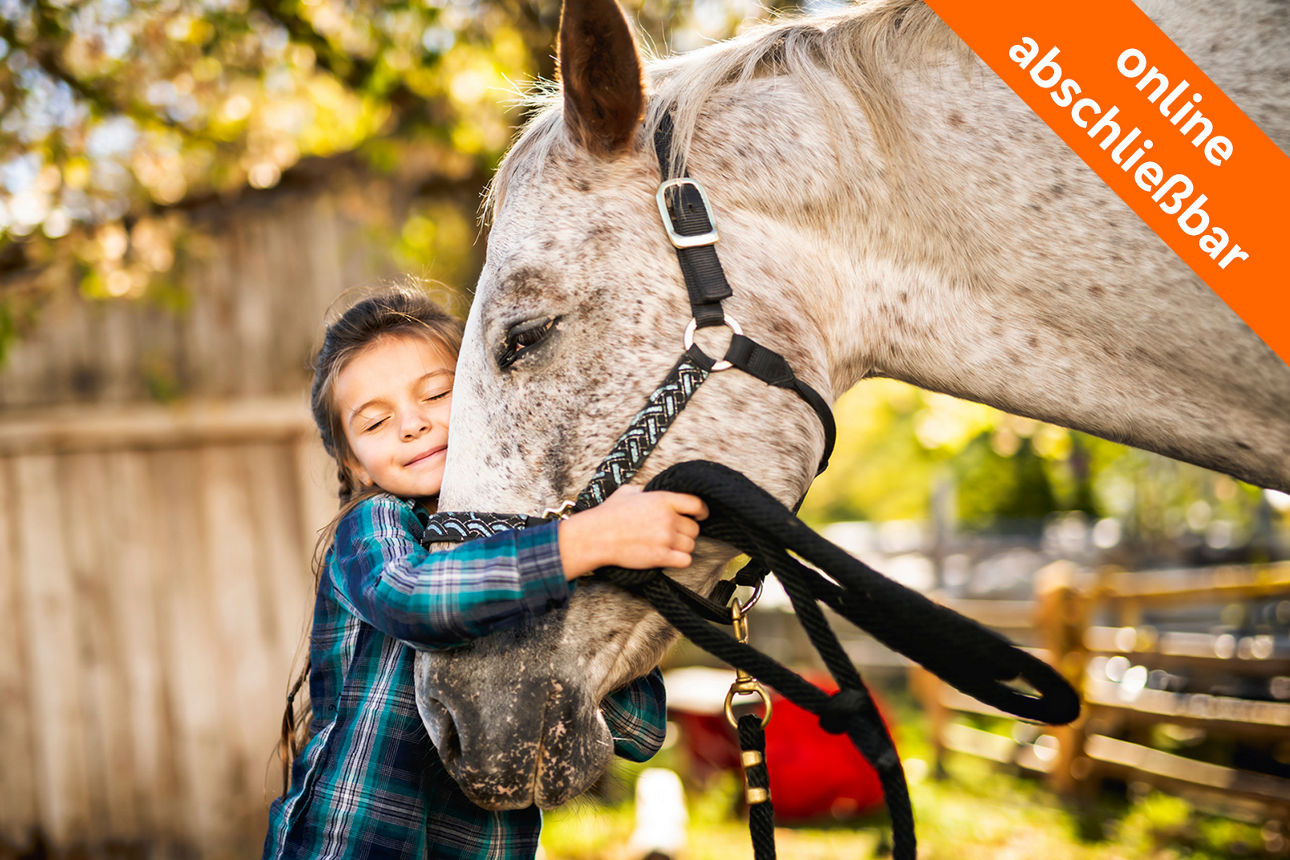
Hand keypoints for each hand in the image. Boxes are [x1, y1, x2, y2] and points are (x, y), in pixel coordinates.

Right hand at [557, 486, 708, 579]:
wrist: (596, 536)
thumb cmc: (609, 513)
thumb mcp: (628, 492)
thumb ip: (646, 490)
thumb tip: (651, 490)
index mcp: (663, 499)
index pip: (697, 504)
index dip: (701, 511)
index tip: (700, 516)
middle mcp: (668, 518)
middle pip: (694, 528)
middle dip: (687, 532)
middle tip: (676, 533)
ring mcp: (665, 538)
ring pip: (691, 545)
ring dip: (683, 546)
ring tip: (670, 545)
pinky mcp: (661, 557)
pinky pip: (686, 561)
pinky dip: (681, 560)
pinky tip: (671, 557)